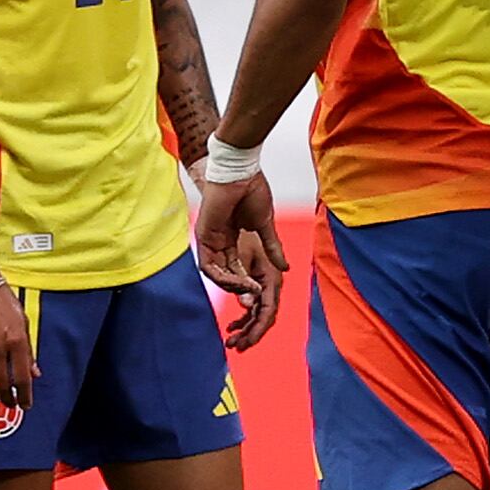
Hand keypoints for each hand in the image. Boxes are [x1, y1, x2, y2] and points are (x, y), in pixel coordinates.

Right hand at [0, 276, 35, 411]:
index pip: (22, 378)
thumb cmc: (1, 301)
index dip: (25, 396)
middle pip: (2, 385)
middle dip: (8, 399)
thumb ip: (28, 351)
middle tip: (11, 404)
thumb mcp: (23, 322)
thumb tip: (35, 374)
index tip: (26, 405)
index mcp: (16, 339)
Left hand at [194, 174, 287, 350]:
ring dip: (235, 289)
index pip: (240, 277)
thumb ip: (272, 248)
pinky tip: (243, 283)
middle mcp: (220, 246)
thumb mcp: (265, 226)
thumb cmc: (253, 191)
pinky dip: (226, 278)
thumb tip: (285, 268)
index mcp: (234, 244)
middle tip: (245, 320)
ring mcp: (211, 241)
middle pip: (226, 282)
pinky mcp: (204, 236)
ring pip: (218, 277)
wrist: (240, 169)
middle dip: (238, 301)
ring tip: (253, 294)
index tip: (262, 310)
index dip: (250, 295)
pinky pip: (211, 267)